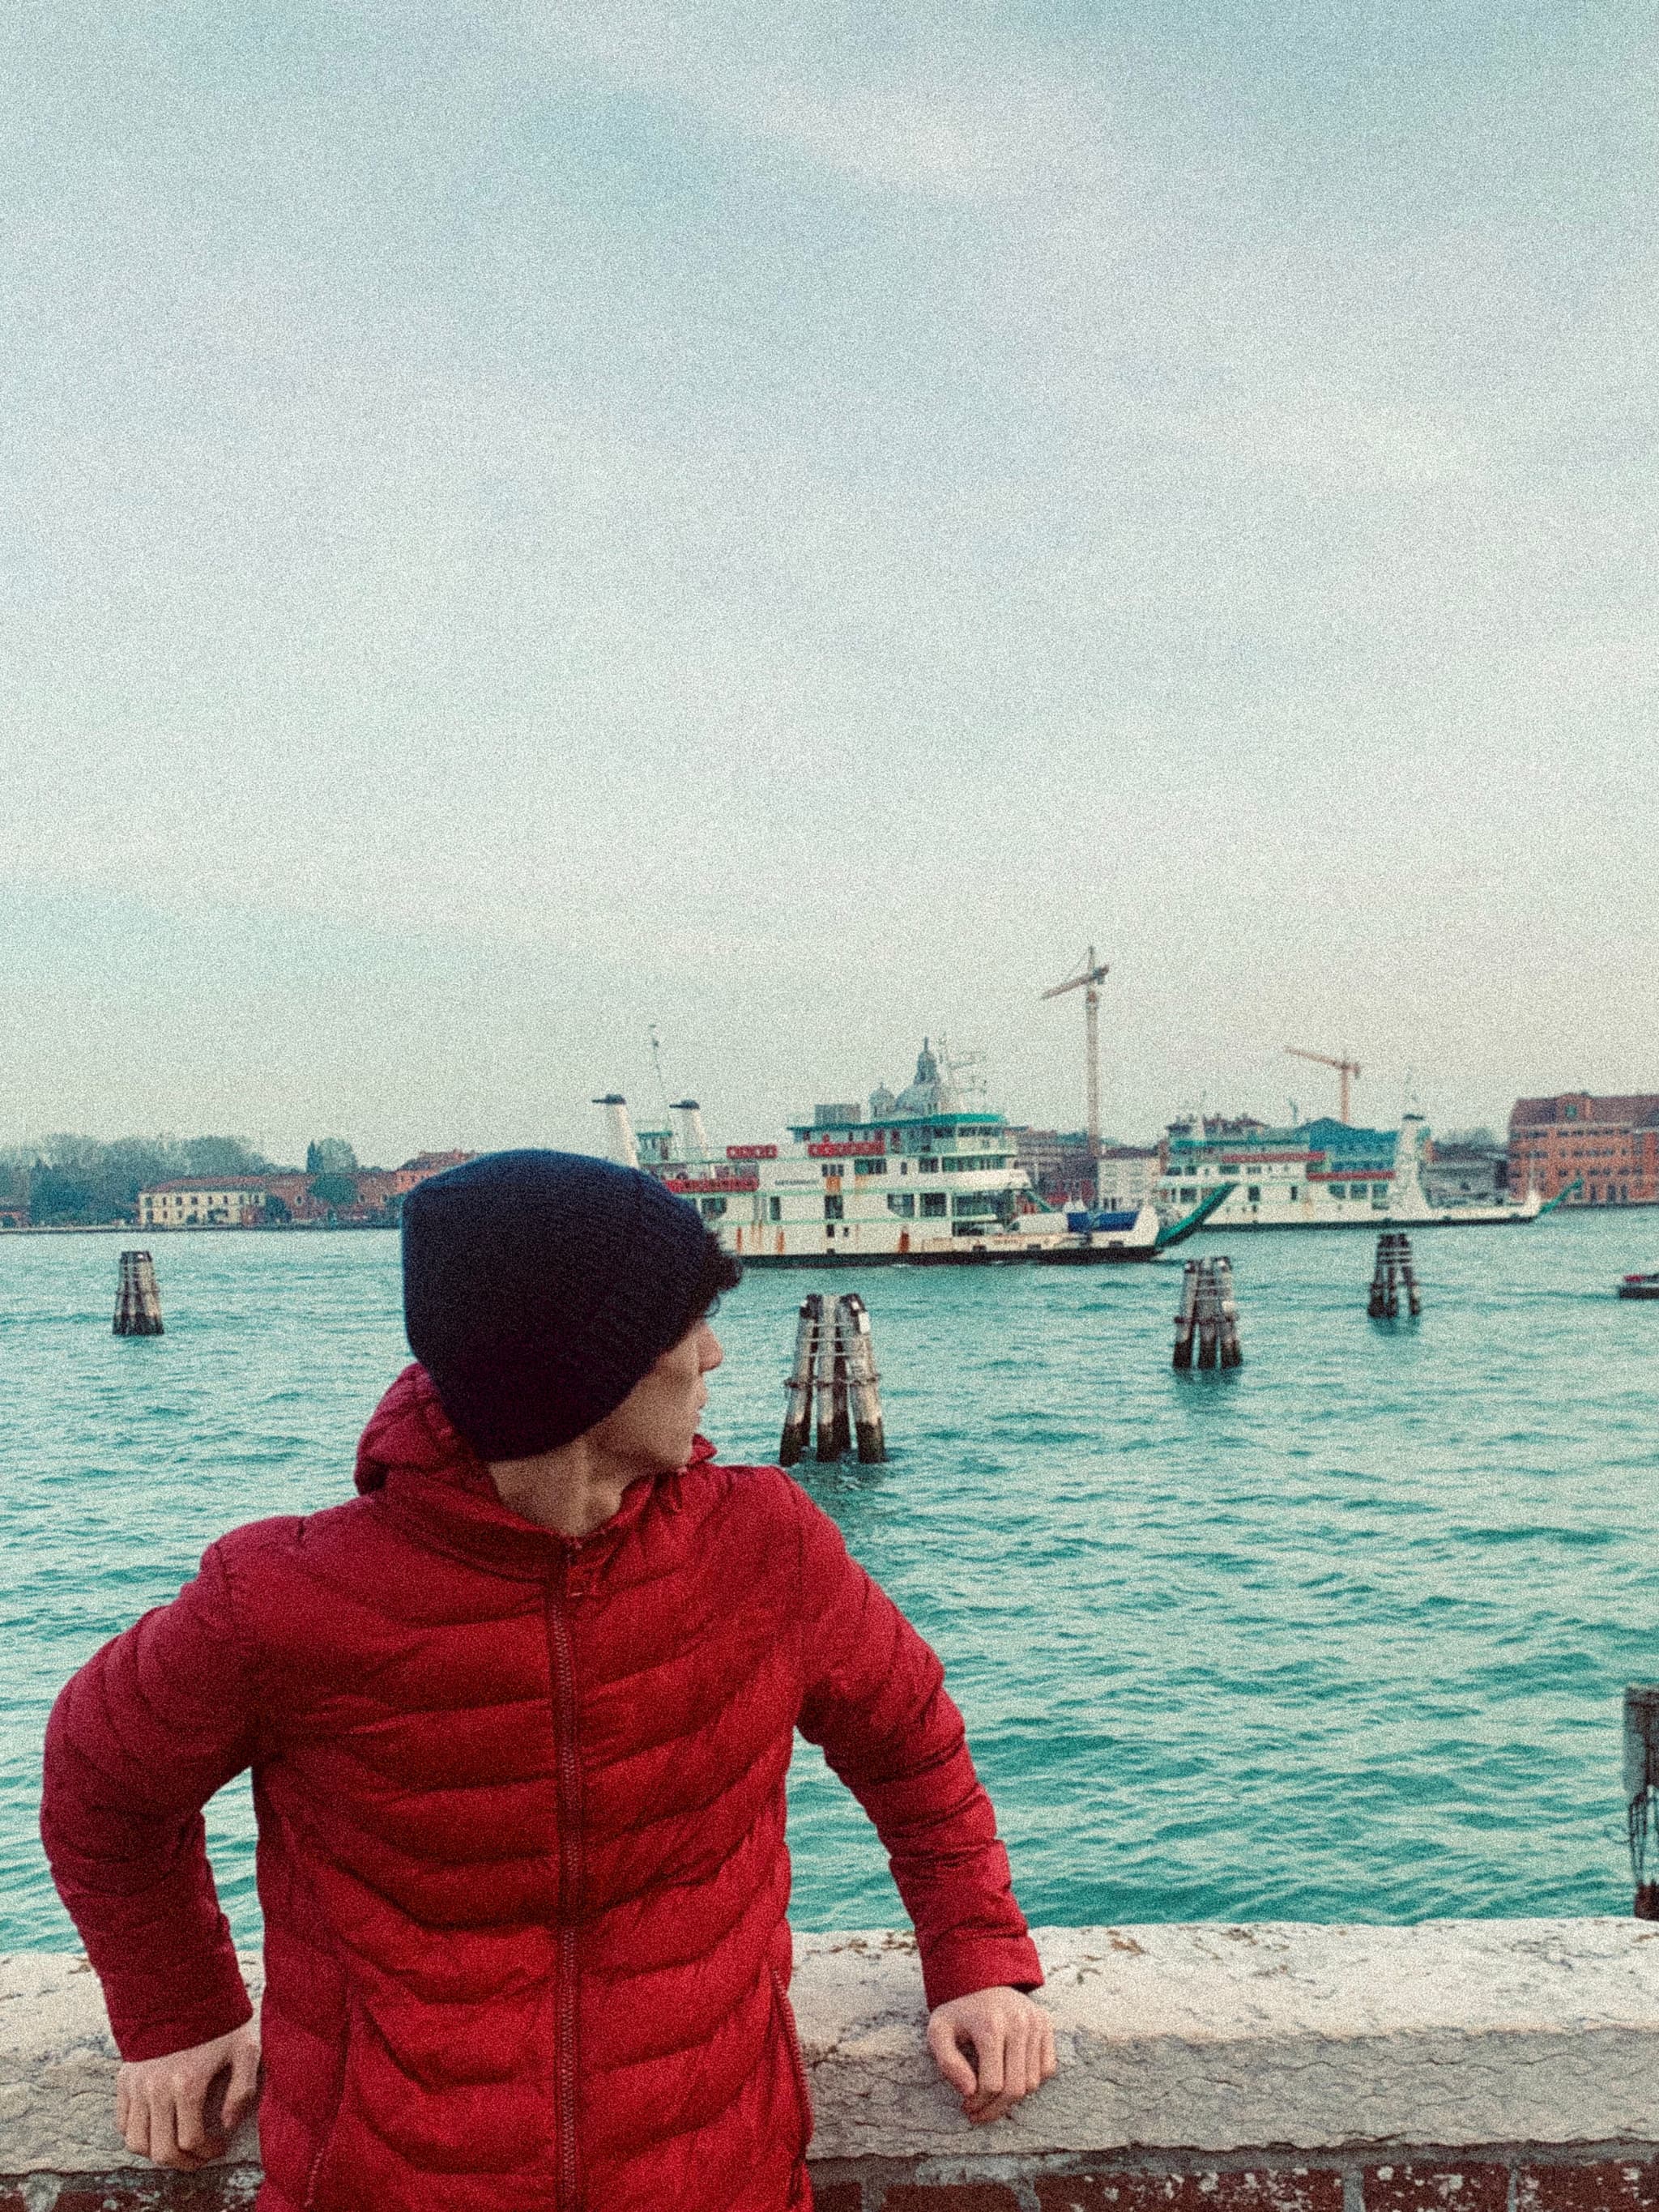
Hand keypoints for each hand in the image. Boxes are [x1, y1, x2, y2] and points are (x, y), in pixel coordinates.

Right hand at [115, 2022, 260, 2169]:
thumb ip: (242, 2091)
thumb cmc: (219, 2020)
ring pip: (137, 2143)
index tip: (218, 2145)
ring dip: (157, 2153)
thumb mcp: (245, 2049)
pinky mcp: (125, 2079)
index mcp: (187, 2084)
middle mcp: (156, 2089)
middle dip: (184, 2162)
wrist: (183, 1990)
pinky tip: (158, 2128)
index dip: (207, 2151)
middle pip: (162, 2150)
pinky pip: (123, 2123)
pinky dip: (137, 2134)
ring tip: (178, 2147)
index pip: (190, 2141)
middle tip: (200, 2155)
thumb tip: (227, 2124)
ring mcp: (137, 2086)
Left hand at [927, 1985, 1055, 2123]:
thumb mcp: (939, 2031)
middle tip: (979, 2114)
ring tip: (992, 2098)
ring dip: (1012, 2099)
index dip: (978, 2103)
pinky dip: (1031, 2081)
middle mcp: (1018, 2023)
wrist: (979, 1978)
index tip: (966, 2107)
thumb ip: (948, 2063)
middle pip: (1015, 2088)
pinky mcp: (1046, 2024)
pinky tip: (1011, 2078)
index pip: (992, 2084)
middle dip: (995, 2109)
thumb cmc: (958, 2011)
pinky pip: (1047, 2069)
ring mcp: (1035, 2023)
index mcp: (990, 2025)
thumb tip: (969, 2092)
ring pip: (1032, 2083)